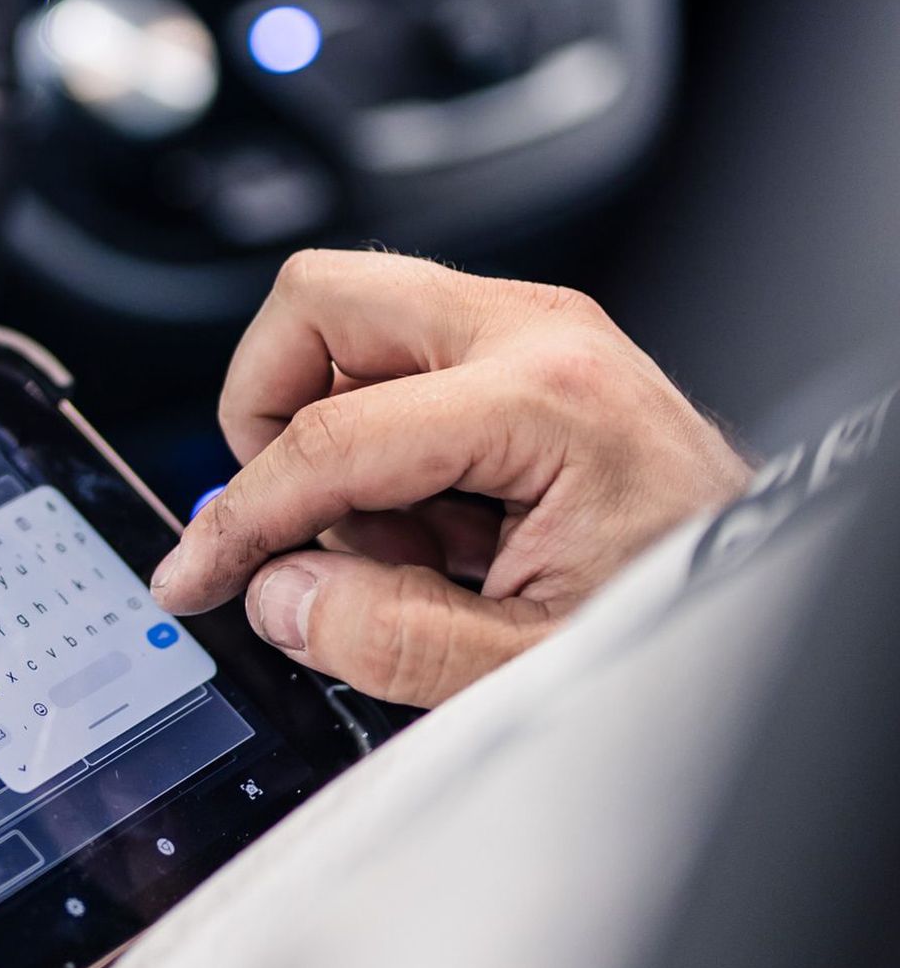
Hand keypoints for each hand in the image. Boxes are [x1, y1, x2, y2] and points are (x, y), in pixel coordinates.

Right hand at [151, 250, 751, 706]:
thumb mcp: (528, 666)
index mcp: (543, 399)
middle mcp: (535, 333)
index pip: (328, 437)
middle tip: (280, 512)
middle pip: (317, 301)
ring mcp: (530, 330)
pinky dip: (369, 437)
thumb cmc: (689, 618)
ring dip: (322, 428)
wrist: (773, 601)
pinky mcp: (523, 350)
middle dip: (262, 412)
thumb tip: (276, 593)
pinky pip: (390, 357)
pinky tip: (424, 524)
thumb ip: (387, 635)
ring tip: (387, 539)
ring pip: (345, 316)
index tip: (193, 574)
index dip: (238, 517)